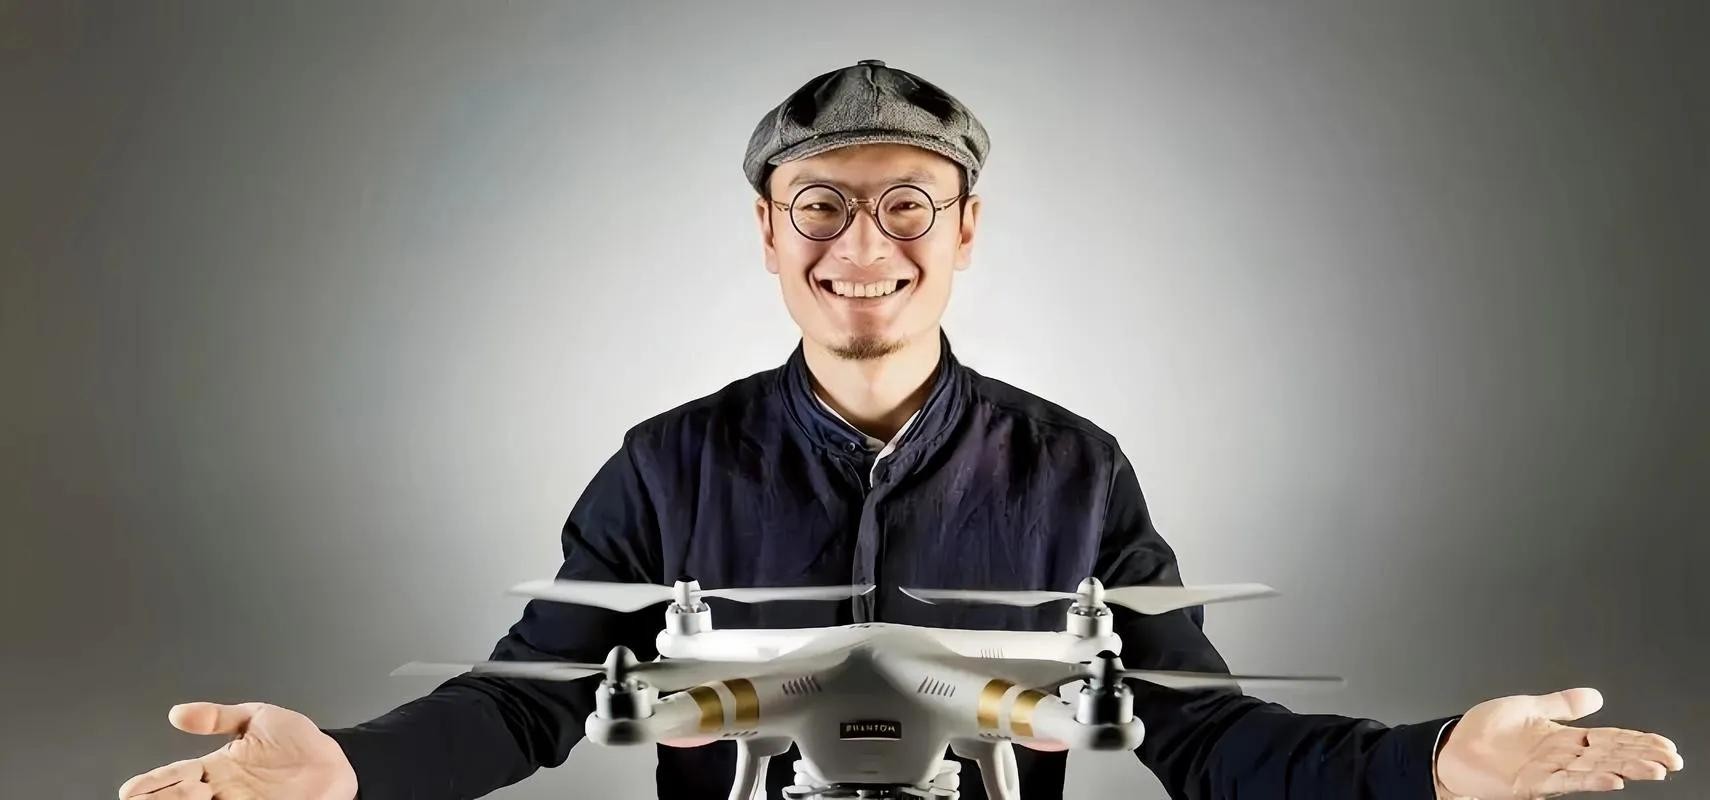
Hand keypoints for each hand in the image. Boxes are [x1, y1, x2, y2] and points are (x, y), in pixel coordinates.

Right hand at [118, 702, 358, 798]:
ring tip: (182, 797)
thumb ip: (218, 716)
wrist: (338, 762)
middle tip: (156, 795)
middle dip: (163, 798)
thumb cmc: (300, 741)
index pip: (173, 776)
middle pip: (177, 799)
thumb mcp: (257, 717)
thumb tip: (178, 713)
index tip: (132, 789)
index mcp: (216, 767)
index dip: (151, 783)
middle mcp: (222, 791)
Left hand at [1434, 687, 1683, 798]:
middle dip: (1642, 757)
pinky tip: (1613, 780)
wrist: (1451, 748)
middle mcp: (1560, 756)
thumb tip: (1596, 696)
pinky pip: (1566, 782)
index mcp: (1562, 738)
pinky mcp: (1531, 784)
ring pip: (1595, 770)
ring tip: (1654, 770)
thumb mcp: (1527, 707)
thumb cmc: (1483, 731)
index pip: (1609, 738)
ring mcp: (1547, 771)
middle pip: (1610, 755)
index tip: (1665, 743)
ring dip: (1626, 770)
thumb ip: (1562, 704)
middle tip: (1672, 759)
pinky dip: (1590, 780)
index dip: (1637, 740)